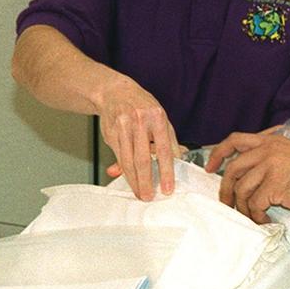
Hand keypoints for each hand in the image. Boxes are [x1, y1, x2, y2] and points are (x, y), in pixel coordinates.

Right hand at [96, 77, 178, 200]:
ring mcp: (123, 128)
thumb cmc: (142, 107)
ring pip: (128, 161)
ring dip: (134, 180)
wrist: (115, 92)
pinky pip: (118, 157)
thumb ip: (169, 141)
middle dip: (146, 181)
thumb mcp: (161, 119)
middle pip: (143, 158)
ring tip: (140, 193)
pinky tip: (128, 179)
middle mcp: (140, 122)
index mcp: (157, 118)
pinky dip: (123, 171)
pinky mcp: (110, 134)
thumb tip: (179, 160)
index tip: (167, 188)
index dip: (166, 172)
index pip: (164, 150)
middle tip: (150, 196)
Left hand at [208, 132, 289, 221]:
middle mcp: (267, 150)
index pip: (234, 140)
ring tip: (254, 216)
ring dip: (244, 208)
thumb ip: (270, 159)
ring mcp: (270, 166)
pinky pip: (255, 204)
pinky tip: (266, 219)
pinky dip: (258, 216)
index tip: (210, 167)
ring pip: (242, 190)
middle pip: (232, 169)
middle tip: (227, 203)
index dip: (218, 153)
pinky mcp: (275, 184)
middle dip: (225, 190)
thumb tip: (249, 178)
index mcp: (270, 142)